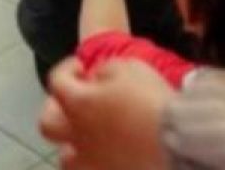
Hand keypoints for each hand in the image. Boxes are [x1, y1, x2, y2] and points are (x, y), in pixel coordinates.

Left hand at [41, 59, 173, 169]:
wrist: (177, 140)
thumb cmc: (151, 101)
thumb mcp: (129, 67)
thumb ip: (105, 70)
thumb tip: (96, 79)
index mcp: (78, 104)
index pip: (57, 81)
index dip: (67, 68)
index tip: (82, 66)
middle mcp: (77, 136)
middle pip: (47, 124)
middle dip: (55, 109)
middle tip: (73, 102)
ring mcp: (91, 162)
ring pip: (66, 157)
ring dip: (73, 144)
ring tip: (90, 137)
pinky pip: (92, 169)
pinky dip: (95, 163)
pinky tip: (109, 156)